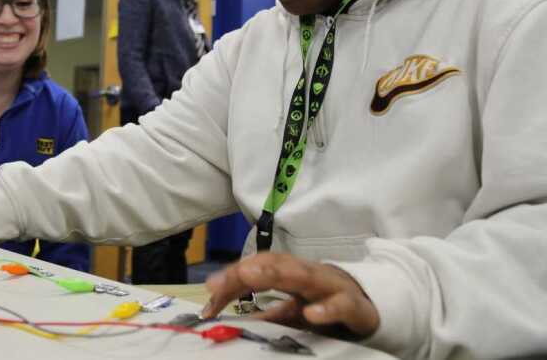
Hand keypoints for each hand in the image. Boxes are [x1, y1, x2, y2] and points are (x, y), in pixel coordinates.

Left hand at [201, 252, 378, 338]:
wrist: (375, 307)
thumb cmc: (328, 303)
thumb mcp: (293, 309)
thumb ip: (267, 313)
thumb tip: (233, 320)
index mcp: (291, 274)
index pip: (258, 268)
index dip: (233, 277)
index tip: (211, 290)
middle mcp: (309, 274)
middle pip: (278, 264)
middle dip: (251, 267)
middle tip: (227, 276)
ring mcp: (333, 287)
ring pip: (306, 275)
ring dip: (279, 274)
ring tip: (253, 275)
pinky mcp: (356, 307)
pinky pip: (342, 305)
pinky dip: (326, 308)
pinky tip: (311, 314)